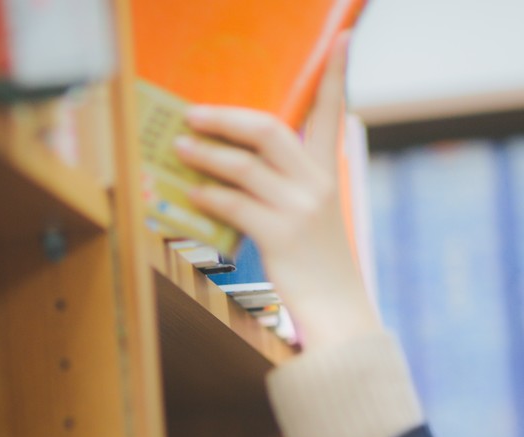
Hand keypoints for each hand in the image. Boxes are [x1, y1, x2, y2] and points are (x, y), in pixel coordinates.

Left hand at [176, 32, 381, 351]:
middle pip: (269, 129)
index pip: (333, 114)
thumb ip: (282, 187)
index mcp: (327, 175)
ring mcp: (301, 209)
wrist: (339, 311)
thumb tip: (229, 166)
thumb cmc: (316, 266)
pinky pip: (236, 204)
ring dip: (205, 154)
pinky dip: (208, 196)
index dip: (338, 75)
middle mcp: (318, 185)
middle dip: (226, 118)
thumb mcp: (309, 218)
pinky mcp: (283, 235)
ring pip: (244, 165)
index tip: (344, 38)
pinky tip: (190, 193)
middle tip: (191, 114)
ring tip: (178, 149)